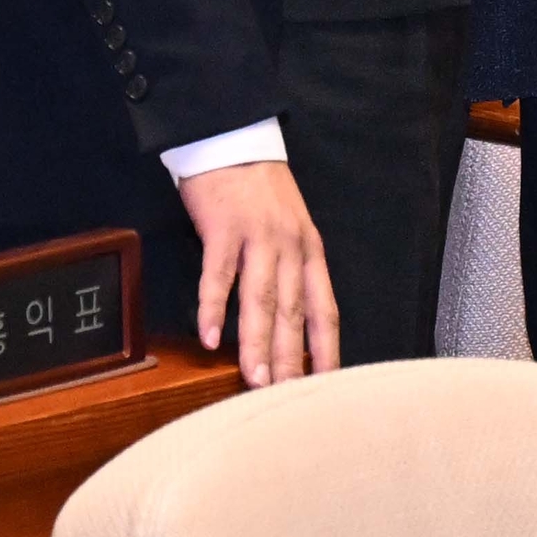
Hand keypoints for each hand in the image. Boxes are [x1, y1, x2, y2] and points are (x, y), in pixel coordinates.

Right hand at [181, 158, 339, 387]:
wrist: (234, 140)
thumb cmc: (260, 190)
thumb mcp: (290, 228)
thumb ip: (292, 271)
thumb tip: (289, 323)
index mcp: (310, 251)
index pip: (325, 308)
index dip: (326, 348)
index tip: (326, 385)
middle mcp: (291, 247)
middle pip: (294, 311)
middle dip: (291, 358)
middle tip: (285, 396)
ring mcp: (258, 237)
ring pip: (261, 299)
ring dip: (257, 343)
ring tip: (254, 379)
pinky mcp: (225, 228)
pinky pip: (219, 274)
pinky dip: (214, 307)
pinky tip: (210, 337)